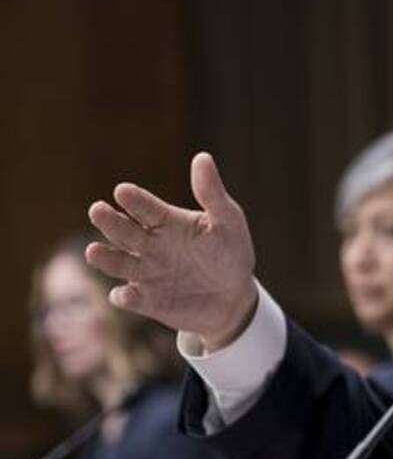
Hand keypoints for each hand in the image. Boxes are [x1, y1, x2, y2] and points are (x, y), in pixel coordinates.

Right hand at [86, 152, 257, 350]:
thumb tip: (202, 157)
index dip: (135, 200)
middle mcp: (149, 245)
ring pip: (119, 263)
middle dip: (110, 222)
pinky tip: (124, 294)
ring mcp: (146, 273)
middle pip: (124, 231)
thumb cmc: (229, 251)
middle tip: (97, 210)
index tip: (122, 190)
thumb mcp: (227, 221)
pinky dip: (126, 296)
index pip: (146, 208)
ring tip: (93, 251)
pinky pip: (132, 298)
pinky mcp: (148, 300)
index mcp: (166, 221)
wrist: (234, 296)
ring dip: (105, 258)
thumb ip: (212, 194)